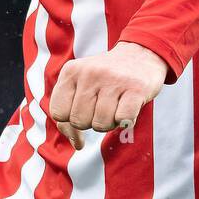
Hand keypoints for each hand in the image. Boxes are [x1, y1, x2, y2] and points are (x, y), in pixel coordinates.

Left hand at [49, 41, 168, 149]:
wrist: (140, 54)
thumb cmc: (105, 78)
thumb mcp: (80, 86)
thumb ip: (68, 113)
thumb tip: (77, 144)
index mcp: (71, 71)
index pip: (58, 113)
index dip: (70, 120)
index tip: (83, 111)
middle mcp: (90, 73)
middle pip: (79, 122)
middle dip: (91, 121)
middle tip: (102, 106)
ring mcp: (113, 79)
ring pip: (100, 124)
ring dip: (110, 122)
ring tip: (115, 105)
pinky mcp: (136, 88)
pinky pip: (123, 120)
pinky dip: (126, 121)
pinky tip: (128, 106)